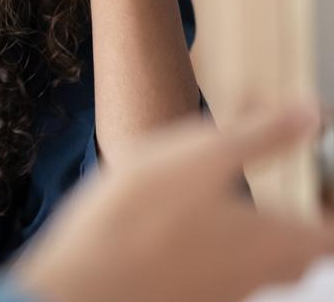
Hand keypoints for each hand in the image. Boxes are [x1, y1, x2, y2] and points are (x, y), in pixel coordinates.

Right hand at [10, 100, 333, 301]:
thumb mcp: (203, 155)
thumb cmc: (144, 214)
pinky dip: (216, 238)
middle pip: (300, 250)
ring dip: (256, 226)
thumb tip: (313, 112)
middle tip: (286, 181)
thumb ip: (263, 135)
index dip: (329, 197)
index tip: (318, 168)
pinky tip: (181, 213)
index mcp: (276, 239)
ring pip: (258, 259)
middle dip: (300, 216)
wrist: (86, 279)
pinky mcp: (185, 291)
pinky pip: (217, 265)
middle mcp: (259, 273)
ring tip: (226, 186)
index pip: (330, 228)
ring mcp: (222, 288)